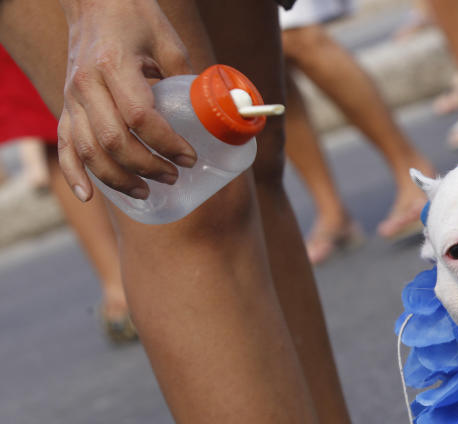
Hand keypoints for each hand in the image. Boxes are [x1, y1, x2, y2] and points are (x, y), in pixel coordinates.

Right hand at [58, 0, 197, 200]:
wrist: (93, 2)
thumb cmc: (136, 19)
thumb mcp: (168, 42)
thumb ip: (189, 78)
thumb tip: (219, 116)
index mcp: (114, 65)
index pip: (140, 116)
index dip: (167, 143)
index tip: (190, 157)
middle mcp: (87, 84)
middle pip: (113, 140)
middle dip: (147, 166)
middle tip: (174, 176)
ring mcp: (72, 97)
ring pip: (88, 149)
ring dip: (117, 178)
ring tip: (146, 191)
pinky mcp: (66, 106)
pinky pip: (65, 145)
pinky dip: (74, 174)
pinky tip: (90, 196)